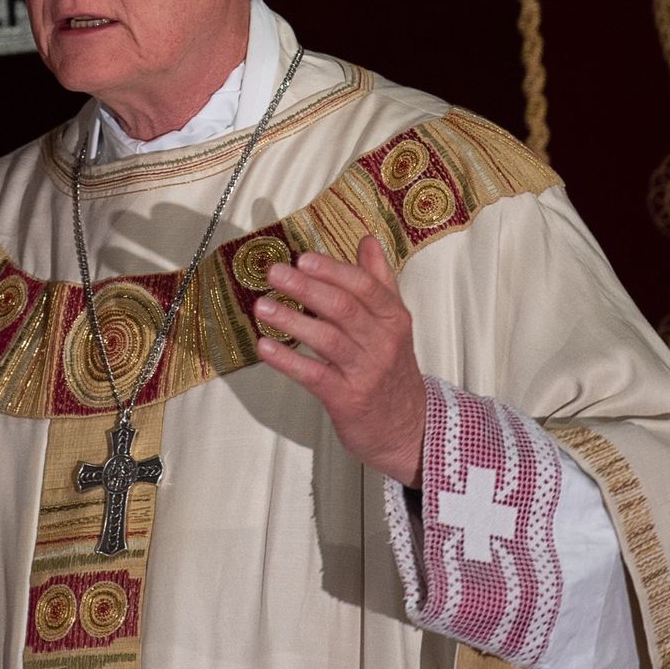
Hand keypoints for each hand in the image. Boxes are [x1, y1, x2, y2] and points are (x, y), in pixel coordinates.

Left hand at [252, 237, 426, 486]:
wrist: (408, 427)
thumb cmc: (391, 370)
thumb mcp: (393, 324)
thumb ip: (379, 281)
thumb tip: (368, 241)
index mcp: (393, 318)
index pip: (364, 286)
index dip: (332, 270)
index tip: (303, 257)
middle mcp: (382, 342)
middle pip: (343, 308)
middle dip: (307, 288)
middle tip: (274, 273)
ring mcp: (365, 371)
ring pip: (327, 339)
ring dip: (291, 321)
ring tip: (261, 306)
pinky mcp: (347, 399)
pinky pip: (314, 375)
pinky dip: (287, 361)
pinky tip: (265, 347)